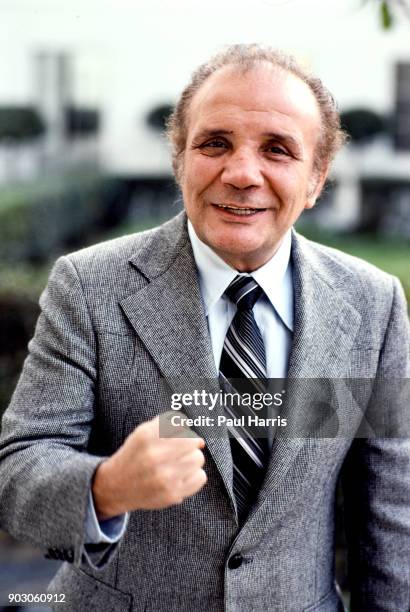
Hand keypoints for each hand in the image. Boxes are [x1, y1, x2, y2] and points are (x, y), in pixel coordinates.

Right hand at [92, 413, 206, 518]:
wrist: (116, 487)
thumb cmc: (135, 455)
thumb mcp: (143, 432)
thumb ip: (167, 423)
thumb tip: (197, 436)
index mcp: (146, 437)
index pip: (182, 424)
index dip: (182, 430)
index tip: (177, 436)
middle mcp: (154, 456)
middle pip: (193, 441)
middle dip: (189, 444)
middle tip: (180, 451)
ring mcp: (164, 477)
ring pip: (198, 459)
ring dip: (192, 459)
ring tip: (180, 463)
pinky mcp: (172, 494)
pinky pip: (200, 478)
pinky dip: (194, 475)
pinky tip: (182, 476)